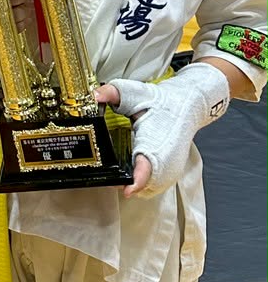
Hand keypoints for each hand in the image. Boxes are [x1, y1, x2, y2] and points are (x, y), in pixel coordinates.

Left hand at [97, 62, 230, 196]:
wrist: (186, 106)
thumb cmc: (160, 102)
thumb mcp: (133, 92)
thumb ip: (112, 92)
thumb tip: (94, 95)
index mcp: (155, 142)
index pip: (148, 167)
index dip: (137, 181)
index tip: (126, 189)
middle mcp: (166, 160)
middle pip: (145, 185)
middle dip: (125, 183)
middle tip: (108, 177)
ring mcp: (172, 169)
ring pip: (149, 189)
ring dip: (134, 186)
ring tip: (117, 176)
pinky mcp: (173, 172)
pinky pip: (155, 187)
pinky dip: (143, 185)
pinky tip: (131, 174)